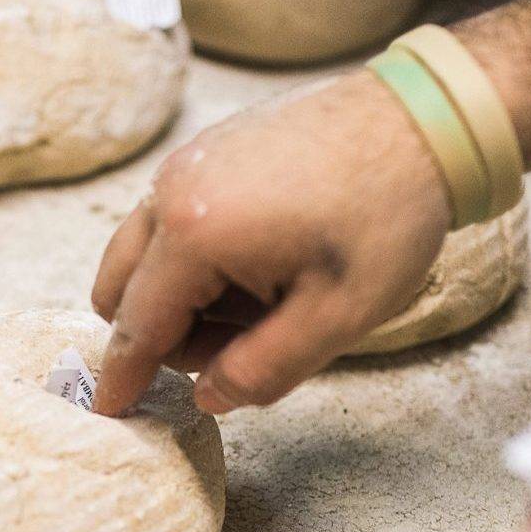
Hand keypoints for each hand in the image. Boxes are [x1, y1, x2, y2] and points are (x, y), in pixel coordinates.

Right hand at [91, 71, 451, 415]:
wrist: (422, 118)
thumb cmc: (388, 215)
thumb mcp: (336, 318)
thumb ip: (262, 371)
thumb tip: (207, 397)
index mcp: (194, 233)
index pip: (136, 326)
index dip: (122, 378)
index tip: (108, 413)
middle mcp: (172, 190)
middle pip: (119, 288)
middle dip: (163, 334)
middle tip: (244, 342)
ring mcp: (187, 161)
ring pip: (143, 253)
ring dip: (183, 295)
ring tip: (268, 296)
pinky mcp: (208, 148)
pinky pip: (172, 219)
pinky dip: (199, 256)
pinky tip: (269, 257)